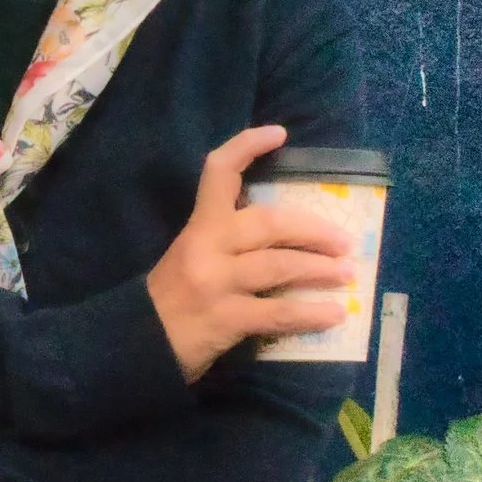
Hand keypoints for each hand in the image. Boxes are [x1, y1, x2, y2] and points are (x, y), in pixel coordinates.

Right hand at [145, 123, 352, 382]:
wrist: (134, 347)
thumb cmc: (169, 301)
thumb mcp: (189, 257)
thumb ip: (224, 242)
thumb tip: (280, 236)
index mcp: (197, 227)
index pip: (218, 173)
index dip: (247, 147)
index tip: (279, 134)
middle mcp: (206, 248)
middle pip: (269, 223)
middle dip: (313, 230)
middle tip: (343, 240)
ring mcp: (216, 283)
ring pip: (279, 265)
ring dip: (320, 269)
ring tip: (347, 274)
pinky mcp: (225, 319)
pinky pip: (278, 312)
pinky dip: (310, 313)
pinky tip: (334, 315)